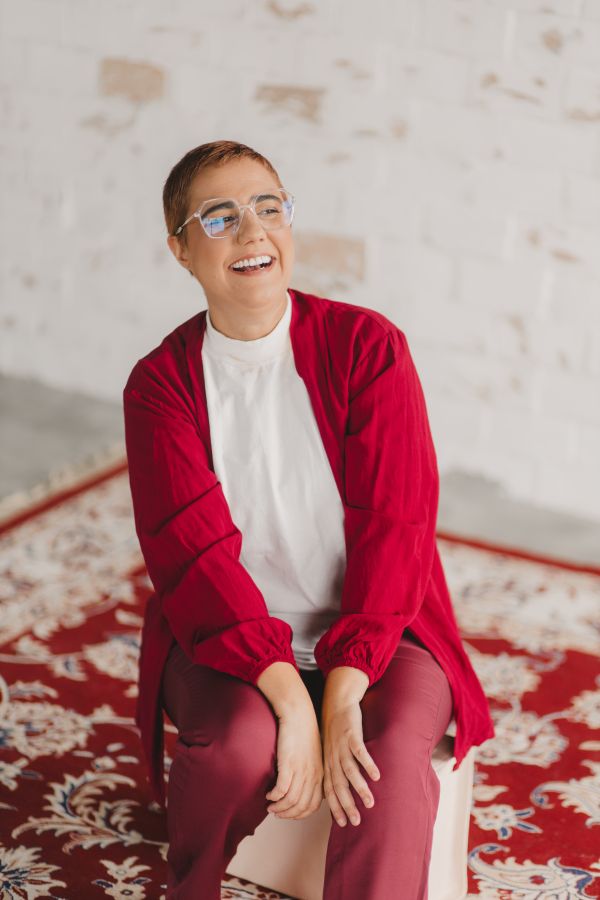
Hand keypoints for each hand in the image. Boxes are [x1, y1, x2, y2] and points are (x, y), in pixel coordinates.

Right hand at [265, 702, 323, 819]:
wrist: (298, 714)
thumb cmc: (303, 733)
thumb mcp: (313, 755)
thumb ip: (310, 772)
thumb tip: (301, 788)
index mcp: (320, 774)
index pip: (313, 806)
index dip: (300, 815)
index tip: (289, 814)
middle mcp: (313, 775)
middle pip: (301, 807)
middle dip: (288, 814)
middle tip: (276, 813)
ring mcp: (301, 770)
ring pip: (291, 801)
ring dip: (279, 807)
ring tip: (270, 806)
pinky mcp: (288, 764)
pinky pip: (281, 790)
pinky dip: (274, 796)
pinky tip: (268, 794)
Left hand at [321, 679, 379, 827]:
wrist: (336, 703)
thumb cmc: (335, 730)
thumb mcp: (329, 751)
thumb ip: (334, 770)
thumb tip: (340, 791)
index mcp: (327, 764)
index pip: (329, 790)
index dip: (336, 807)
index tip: (344, 823)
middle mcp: (333, 758)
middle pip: (339, 785)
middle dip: (347, 804)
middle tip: (357, 821)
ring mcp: (342, 746)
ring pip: (350, 771)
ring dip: (360, 788)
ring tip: (370, 803)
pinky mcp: (352, 735)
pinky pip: (359, 752)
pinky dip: (367, 764)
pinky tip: (376, 775)